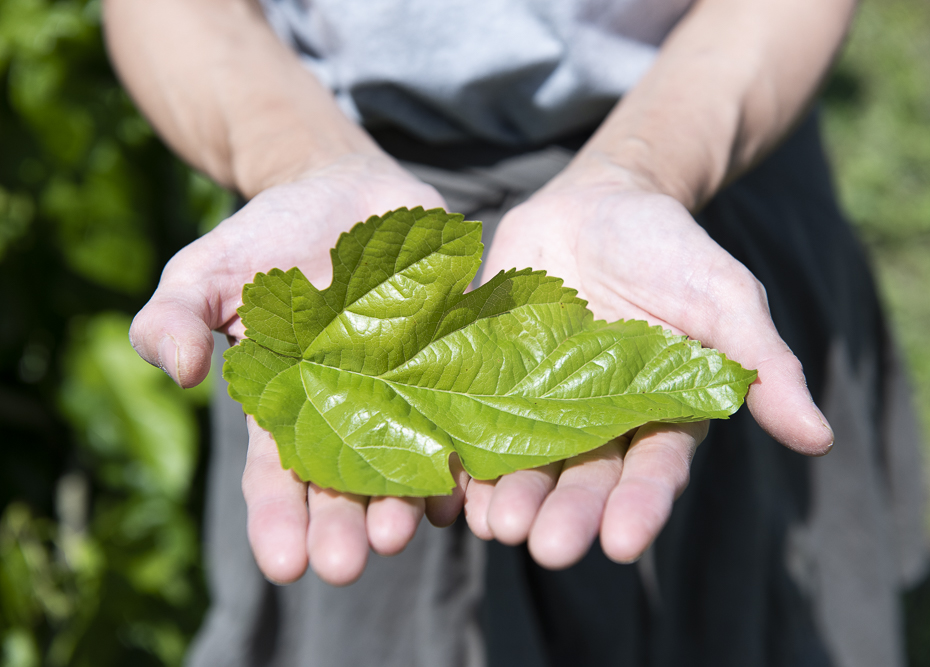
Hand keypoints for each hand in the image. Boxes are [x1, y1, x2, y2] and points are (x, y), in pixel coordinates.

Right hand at [130, 155, 465, 584]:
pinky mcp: (455, 351)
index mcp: (287, 405)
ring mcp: (405, 384)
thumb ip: (175, 318)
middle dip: (347, 524)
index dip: (280, 520)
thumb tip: (177, 372)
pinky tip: (467, 482)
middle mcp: (351, 408)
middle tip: (350, 563)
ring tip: (402, 530)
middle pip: (349, 480)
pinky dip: (466, 444)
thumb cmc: (266, 238)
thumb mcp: (204, 273)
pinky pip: (464, 403)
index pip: (278, 475)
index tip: (284, 565)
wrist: (342, 189)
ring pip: (409, 453)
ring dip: (407, 497)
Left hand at [464, 159, 833, 568]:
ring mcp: (539, 403)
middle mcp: (598, 423)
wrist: (600, 202)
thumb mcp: (725, 298)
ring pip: (525, 462)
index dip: (640, 506)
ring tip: (495, 526)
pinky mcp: (491, 376)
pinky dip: (462, 453)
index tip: (623, 542)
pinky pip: (473, 420)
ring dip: (510, 497)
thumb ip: (762, 365)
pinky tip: (447, 483)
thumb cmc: (672, 251)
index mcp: (659, 415)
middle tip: (545, 549)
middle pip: (582, 479)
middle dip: (566, 514)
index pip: (653, 471)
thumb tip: (819, 438)